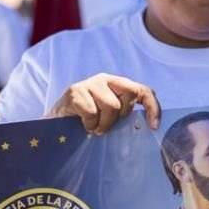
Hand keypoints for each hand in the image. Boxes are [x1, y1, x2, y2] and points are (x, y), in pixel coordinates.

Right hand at [46, 73, 160, 134]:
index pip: (143, 91)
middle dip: (122, 116)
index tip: (154, 127)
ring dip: (104, 124)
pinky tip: (82, 125)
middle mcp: (106, 79)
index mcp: (118, 85)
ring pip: (112, 106)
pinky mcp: (74, 91)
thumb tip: (150, 129)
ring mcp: (89, 83)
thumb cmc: (87, 123)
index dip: (152, 107)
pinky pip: (92, 112)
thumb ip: (126, 118)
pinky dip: (90, 125)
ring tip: (94, 128)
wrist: (55, 125)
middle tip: (108, 126)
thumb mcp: (110, 119)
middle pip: (130, 94)